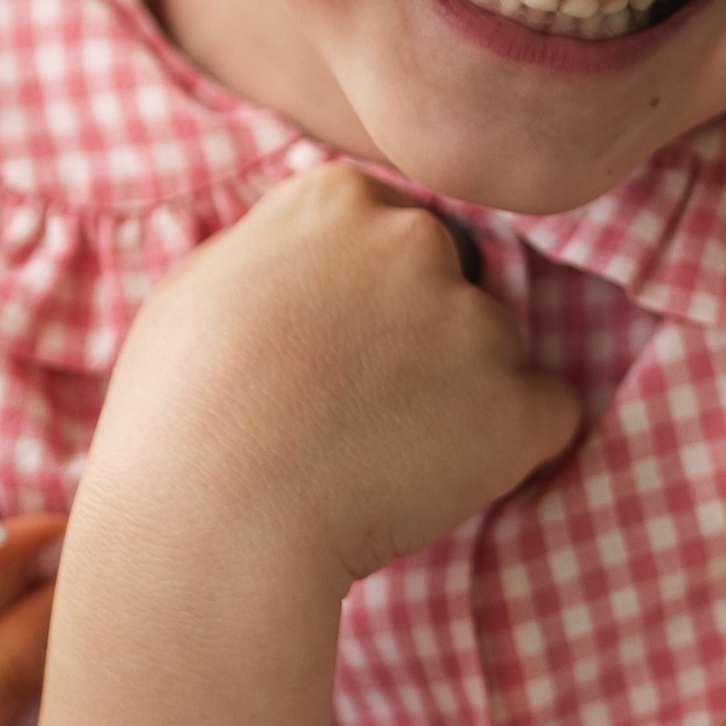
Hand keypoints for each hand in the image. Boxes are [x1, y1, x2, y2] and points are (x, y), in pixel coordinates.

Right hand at [82, 165, 579, 593]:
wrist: (210, 526)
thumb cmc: (178, 416)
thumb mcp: (198, 288)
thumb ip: (281, 249)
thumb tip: (322, 251)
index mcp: (339, 200)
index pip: (391, 228)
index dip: (367, 294)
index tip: (332, 347)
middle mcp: (418, 242)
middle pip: (453, 278)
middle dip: (423, 334)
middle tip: (358, 408)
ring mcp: (476, 321)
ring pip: (496, 348)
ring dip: (463, 393)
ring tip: (381, 457)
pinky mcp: (519, 404)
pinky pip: (547, 414)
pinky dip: (514, 447)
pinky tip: (445, 479)